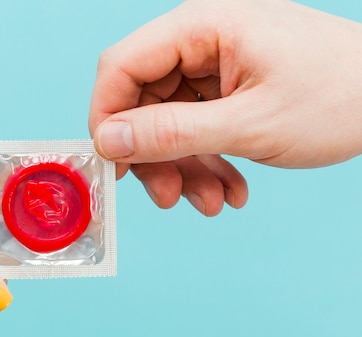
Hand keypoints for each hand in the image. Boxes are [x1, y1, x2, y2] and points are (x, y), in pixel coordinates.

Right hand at [89, 0, 361, 214]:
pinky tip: (231, 189)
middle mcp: (202, 39)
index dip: (107, 117)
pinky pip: (198, 127)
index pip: (122, 65)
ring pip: (170, 122)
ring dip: (185, 168)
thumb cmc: (340, 97)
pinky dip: (208, 162)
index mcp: (203, 26)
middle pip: (144, 100)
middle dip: (155, 156)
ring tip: (213, 202)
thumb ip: (171, 133)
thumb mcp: (249, 123)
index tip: (110, 165)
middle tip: (168, 197)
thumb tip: (107, 142)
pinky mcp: (230, 88)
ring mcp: (216, 65)